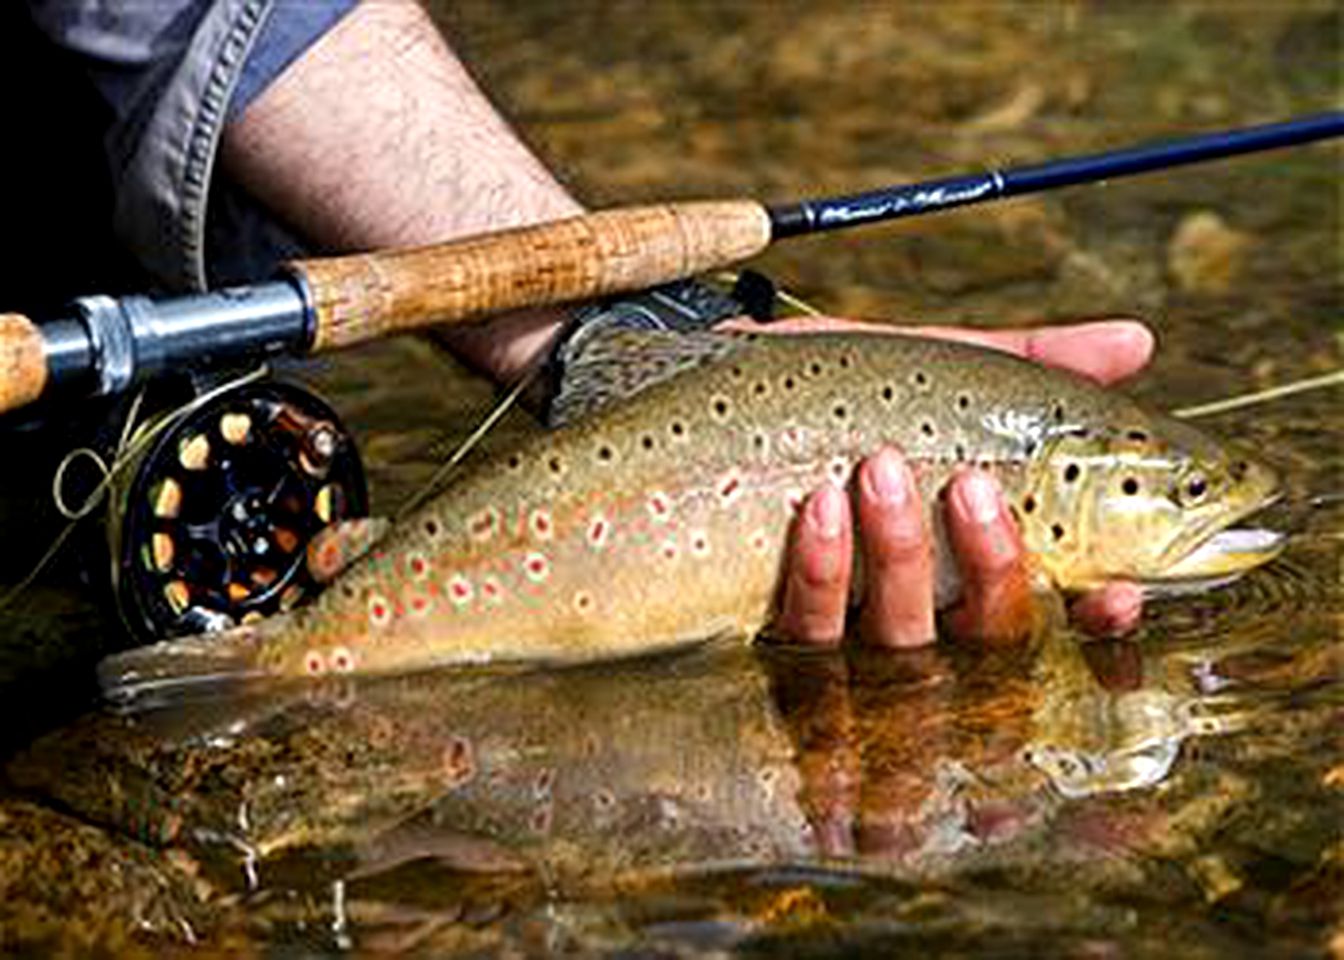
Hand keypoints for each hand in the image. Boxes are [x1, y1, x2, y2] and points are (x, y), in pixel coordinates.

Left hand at [739, 318, 1153, 647]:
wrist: (714, 386)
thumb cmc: (836, 389)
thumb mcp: (935, 370)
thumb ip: (1035, 367)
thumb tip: (1140, 343)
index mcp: (974, 556)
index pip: (1057, 610)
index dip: (1098, 617)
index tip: (1120, 590)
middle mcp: (924, 604)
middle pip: (987, 636)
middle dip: (993, 567)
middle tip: (972, 484)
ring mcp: (849, 623)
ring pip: (900, 639)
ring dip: (900, 556)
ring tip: (878, 469)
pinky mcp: (776, 623)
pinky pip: (809, 627)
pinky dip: (821, 568)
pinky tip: (816, 507)